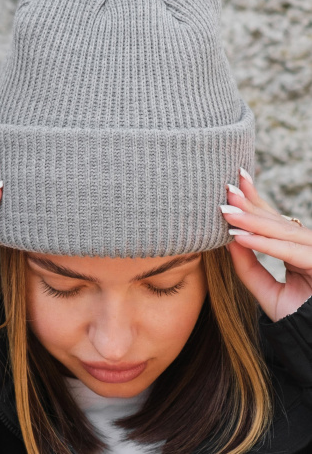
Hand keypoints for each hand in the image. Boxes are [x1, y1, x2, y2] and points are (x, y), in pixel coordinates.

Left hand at [220, 168, 311, 321]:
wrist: (311, 345)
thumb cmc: (295, 319)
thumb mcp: (265, 290)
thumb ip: (248, 266)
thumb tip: (228, 238)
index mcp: (297, 250)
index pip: (273, 221)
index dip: (253, 201)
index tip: (233, 183)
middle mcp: (308, 247)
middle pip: (277, 220)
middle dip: (250, 203)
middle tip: (226, 187)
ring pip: (282, 232)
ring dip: (252, 220)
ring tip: (226, 211)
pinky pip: (289, 251)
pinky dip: (264, 243)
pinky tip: (240, 236)